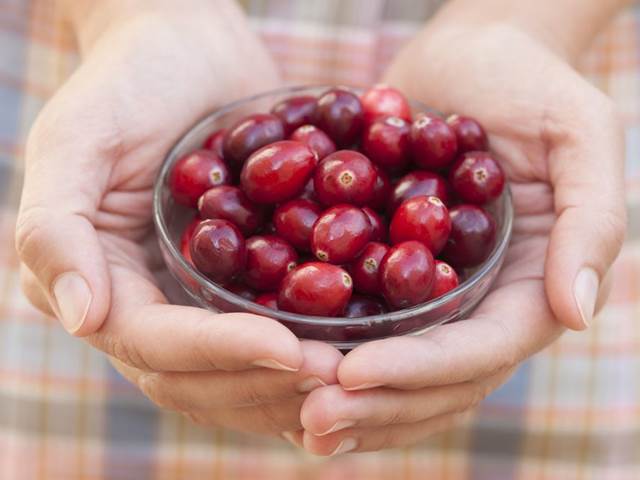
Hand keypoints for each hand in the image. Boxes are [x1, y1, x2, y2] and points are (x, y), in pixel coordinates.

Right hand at [16, 0, 341, 437]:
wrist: (190, 52)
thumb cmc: (128, 82)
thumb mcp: (78, 138)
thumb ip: (57, 227)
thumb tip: (81, 318)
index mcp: (101, 284)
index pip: (156, 344)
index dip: (221, 353)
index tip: (290, 351)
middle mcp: (148, 306)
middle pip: (200, 378)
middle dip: (267, 382)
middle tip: (339, 375)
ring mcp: (198, 300)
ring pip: (241, 373)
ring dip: (296, 384)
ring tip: (358, 375)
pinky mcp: (242, 285)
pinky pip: (275, 331)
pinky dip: (311, 351)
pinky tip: (359, 355)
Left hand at [298, 21, 625, 453]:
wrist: (472, 59)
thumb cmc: (531, 84)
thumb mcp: (579, 134)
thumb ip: (591, 221)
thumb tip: (576, 313)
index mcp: (527, 287)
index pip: (478, 350)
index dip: (421, 371)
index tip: (354, 374)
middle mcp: (477, 303)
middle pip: (431, 378)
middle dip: (374, 404)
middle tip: (310, 422)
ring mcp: (431, 293)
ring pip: (391, 365)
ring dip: (342, 398)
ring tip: (287, 419)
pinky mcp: (388, 270)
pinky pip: (357, 321)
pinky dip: (322, 352)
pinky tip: (275, 371)